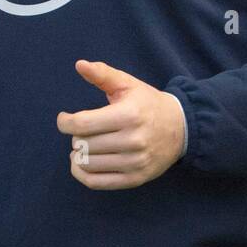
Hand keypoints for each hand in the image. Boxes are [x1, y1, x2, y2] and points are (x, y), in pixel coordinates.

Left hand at [57, 60, 185, 189]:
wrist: (182, 129)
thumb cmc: (148, 103)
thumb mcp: (128, 84)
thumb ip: (102, 74)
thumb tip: (79, 64)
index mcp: (128, 115)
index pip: (82, 124)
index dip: (65, 122)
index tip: (64, 119)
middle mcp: (132, 140)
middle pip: (83, 144)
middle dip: (76, 136)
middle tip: (83, 131)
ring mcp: (134, 162)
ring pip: (87, 163)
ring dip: (78, 154)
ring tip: (83, 145)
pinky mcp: (135, 178)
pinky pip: (97, 182)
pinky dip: (81, 174)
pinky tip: (81, 163)